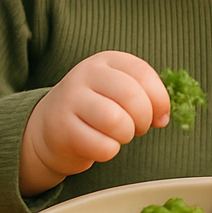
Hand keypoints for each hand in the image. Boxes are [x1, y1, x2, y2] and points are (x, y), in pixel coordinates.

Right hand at [19, 51, 170, 194]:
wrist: (47, 128)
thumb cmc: (94, 110)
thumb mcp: (117, 92)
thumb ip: (145, 97)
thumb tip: (163, 117)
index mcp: (106, 61)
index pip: (142, 72)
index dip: (159, 99)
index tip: (159, 116)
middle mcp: (86, 74)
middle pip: (131, 96)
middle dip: (143, 120)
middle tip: (138, 128)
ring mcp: (70, 99)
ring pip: (116, 121)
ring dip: (126, 136)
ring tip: (119, 136)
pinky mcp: (61, 128)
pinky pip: (102, 146)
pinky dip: (109, 151)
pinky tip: (100, 145)